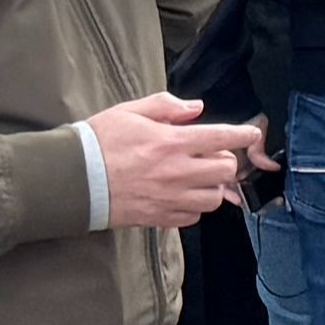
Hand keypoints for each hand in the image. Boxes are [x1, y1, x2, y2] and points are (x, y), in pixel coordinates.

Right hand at [86, 94, 263, 230]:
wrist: (73, 179)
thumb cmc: (99, 142)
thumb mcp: (130, 111)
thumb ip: (166, 106)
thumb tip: (195, 108)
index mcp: (170, 142)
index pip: (221, 137)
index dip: (242, 135)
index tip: (251, 134)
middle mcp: (175, 172)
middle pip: (226, 170)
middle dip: (225, 161)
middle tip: (211, 155)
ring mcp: (168, 197)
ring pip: (214, 198)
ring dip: (212, 186)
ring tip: (197, 177)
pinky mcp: (158, 217)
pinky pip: (193, 217)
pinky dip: (194, 207)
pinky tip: (182, 195)